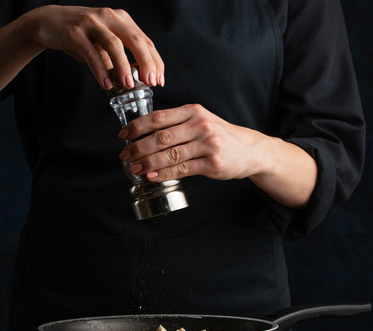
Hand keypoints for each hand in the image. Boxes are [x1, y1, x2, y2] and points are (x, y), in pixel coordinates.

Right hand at [28, 5, 163, 88]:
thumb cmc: (79, 35)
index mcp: (121, 19)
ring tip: (128, 85)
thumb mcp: (103, 44)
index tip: (159, 80)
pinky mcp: (75, 32)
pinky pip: (91, 53)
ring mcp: (92, 22)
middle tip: (151, 82)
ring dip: (124, 67)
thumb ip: (118, 59)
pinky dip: (100, 70)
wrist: (48, 22)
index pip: (145, 40)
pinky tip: (105, 84)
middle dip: (146, 63)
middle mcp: (109, 17)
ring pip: (115, 45)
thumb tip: (133, 81)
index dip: (155, 61)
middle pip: (135, 40)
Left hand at [117, 104, 317, 208]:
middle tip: (124, 155)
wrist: (249, 150)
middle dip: (138, 147)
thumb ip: (176, 123)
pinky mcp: (212, 163)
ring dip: (148, 163)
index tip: (123, 135)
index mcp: (193, 111)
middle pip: (161, 137)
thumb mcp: (200, 120)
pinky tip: (152, 176)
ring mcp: (208, 144)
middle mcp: (200, 125)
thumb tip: (142, 133)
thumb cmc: (218, 135)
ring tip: (134, 168)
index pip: (159, 117)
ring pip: (170, 154)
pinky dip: (164, 174)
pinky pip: (182, 169)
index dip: (137, 127)